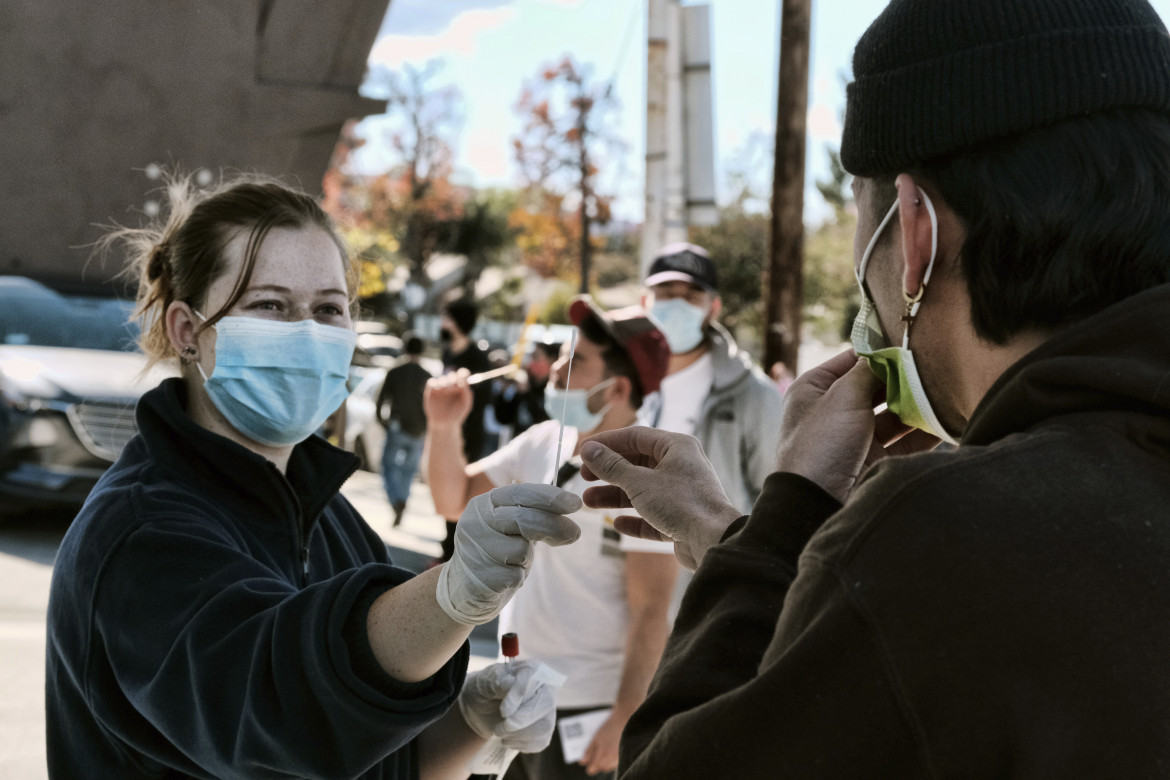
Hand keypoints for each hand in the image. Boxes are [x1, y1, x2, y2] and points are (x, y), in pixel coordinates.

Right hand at [424, 370, 473, 427]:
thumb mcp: (465, 404)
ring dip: (444, 384)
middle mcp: (451, 384)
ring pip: (442, 378)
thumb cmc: (457, 414)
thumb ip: (466, 392)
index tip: (462, 378)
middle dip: (453, 379)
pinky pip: (431, 382)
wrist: (444, 423)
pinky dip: (435, 384)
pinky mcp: (431, 390)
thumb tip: (463, 381)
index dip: (463, 374)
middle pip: (452, 375)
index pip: (463, 374)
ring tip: (445, 393)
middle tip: (453, 385)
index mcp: (461, 386)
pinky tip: (438, 391)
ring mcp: (440, 387)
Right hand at [436, 484, 581, 625]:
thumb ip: (533, 515)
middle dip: (554, 526)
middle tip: (575, 533)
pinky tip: (503, 578)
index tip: (576, 504)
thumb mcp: (510, 527)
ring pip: (521, 550)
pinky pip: (515, 575)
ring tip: (511, 563)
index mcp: (483, 504)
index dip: (550, 497)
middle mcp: (475, 522)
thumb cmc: (495, 552)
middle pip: (524, 519)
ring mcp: (474, 549)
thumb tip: (570, 506)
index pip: (520, 493)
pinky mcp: (479, 576)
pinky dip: (517, 577)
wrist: (463, 588)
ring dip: (526, 559)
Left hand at [457, 661, 557, 751]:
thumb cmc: (486, 689)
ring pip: (544, 726)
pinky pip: (541, 741)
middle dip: (521, 720)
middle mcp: (544, 688)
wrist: (483, 708)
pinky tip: (508, 739)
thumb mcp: (487, 682)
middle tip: (500, 729)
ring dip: (519, 735)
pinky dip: (522, 744)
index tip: (503, 712)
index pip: (533, 680)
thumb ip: (498, 682)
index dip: (519, 696)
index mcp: (531, 670)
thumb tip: (511, 684)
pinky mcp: (544, 729)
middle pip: (545, 704)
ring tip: (499, 731)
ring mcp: (546, 710)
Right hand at [578, 428, 742, 570]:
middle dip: (608, 471)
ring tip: (589, 502)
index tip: (583, 451)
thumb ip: (612, 466)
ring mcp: (682, 494)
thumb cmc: (681, 503)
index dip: (607, 442)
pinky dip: (635, 518)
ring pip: (642, 490)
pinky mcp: (682, 519)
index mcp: (677, 447)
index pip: (635, 437)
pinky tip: (618, 524)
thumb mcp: (639, 482)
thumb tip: (589, 449)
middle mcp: (681, 466)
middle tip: (583, 476)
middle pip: (638, 463)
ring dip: (615, 496)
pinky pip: (653, 515)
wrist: (714, 541)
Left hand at [579, 711, 624, 774]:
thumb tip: (582, 762)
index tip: (587, 760)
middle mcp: (612, 760)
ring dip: (605, 761)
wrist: (626, 718)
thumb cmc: (610, 727)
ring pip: (609, 766)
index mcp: (603, 756)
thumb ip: (588, 751)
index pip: (592, 769)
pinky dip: (612, 758)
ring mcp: (619, 759)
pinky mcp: (625, 755)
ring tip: (604, 751)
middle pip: (601, 768)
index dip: (589, 765)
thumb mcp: (596, 738)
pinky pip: (616, 762)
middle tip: (595, 754)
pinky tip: (612, 749)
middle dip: (597, 763)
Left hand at [775, 350, 940, 502]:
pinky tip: (945, 421)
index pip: (852, 361)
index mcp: (814, 389)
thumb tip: (888, 352)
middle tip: (937, 368)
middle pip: (877, 387)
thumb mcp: (842, 397)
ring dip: (917, 406)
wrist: (817, 504)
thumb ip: (868, 372)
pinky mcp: (874, 461)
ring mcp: (856, 437)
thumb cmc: (822, 444)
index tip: (912, 343)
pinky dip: (924, 432)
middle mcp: (834, 411)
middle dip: (904, 380)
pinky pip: (905, 442)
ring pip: (894, 415)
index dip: (881, 352)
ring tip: (946, 393)